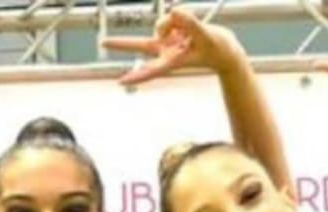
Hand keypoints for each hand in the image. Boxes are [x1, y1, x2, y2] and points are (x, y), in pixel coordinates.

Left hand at [102, 6, 243, 86]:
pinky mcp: (173, 32)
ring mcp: (168, 42)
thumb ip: (190, 24)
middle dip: (122, 43)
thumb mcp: (206, 35)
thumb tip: (174, 12)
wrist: (225, 48)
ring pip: (160, 23)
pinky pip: (171, 17)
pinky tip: (189, 24)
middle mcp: (166, 52)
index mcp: (173, 61)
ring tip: (189, 26)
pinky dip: (179, 16)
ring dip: (172, 19)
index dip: (136, 76)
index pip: (151, 70)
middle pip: (140, 45)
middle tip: (102, 42)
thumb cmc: (218, 49)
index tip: (120, 83)